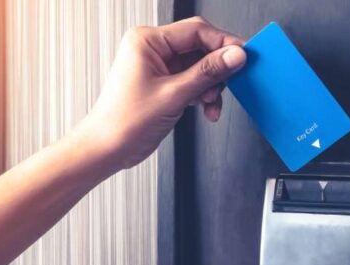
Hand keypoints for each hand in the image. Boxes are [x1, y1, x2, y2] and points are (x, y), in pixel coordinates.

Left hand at [83, 17, 246, 168]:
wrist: (107, 149)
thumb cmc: (124, 122)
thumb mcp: (174, 94)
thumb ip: (208, 73)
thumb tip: (234, 56)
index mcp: (147, 41)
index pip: (196, 30)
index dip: (223, 43)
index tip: (242, 57)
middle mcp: (151, 49)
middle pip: (199, 48)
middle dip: (216, 69)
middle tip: (230, 83)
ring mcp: (157, 67)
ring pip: (199, 67)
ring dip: (210, 87)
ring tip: (211, 104)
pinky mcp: (162, 84)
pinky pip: (192, 81)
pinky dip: (202, 95)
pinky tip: (206, 109)